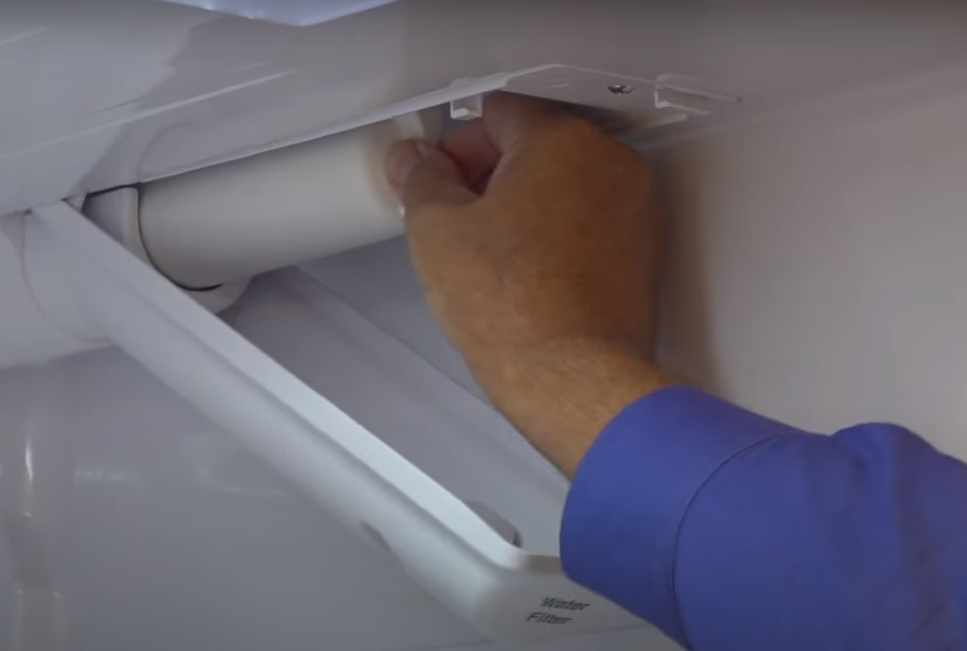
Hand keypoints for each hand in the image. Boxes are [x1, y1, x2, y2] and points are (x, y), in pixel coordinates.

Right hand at [386, 93, 671, 475]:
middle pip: (536, 146)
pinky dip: (558, 237)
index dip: (456, 146)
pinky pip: (590, 224)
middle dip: (490, 174)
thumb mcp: (437, 232)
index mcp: (562, 141)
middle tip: (456, 219)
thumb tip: (416, 164)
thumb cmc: (515, 309)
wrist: (573, 380)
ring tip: (490, 256)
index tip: (436, 179)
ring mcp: (634, 211)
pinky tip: (526, 276)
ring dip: (525, 206)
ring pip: (566, 187)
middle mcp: (611, 166)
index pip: (497, 112)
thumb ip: (422, 180)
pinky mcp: (642, 255)